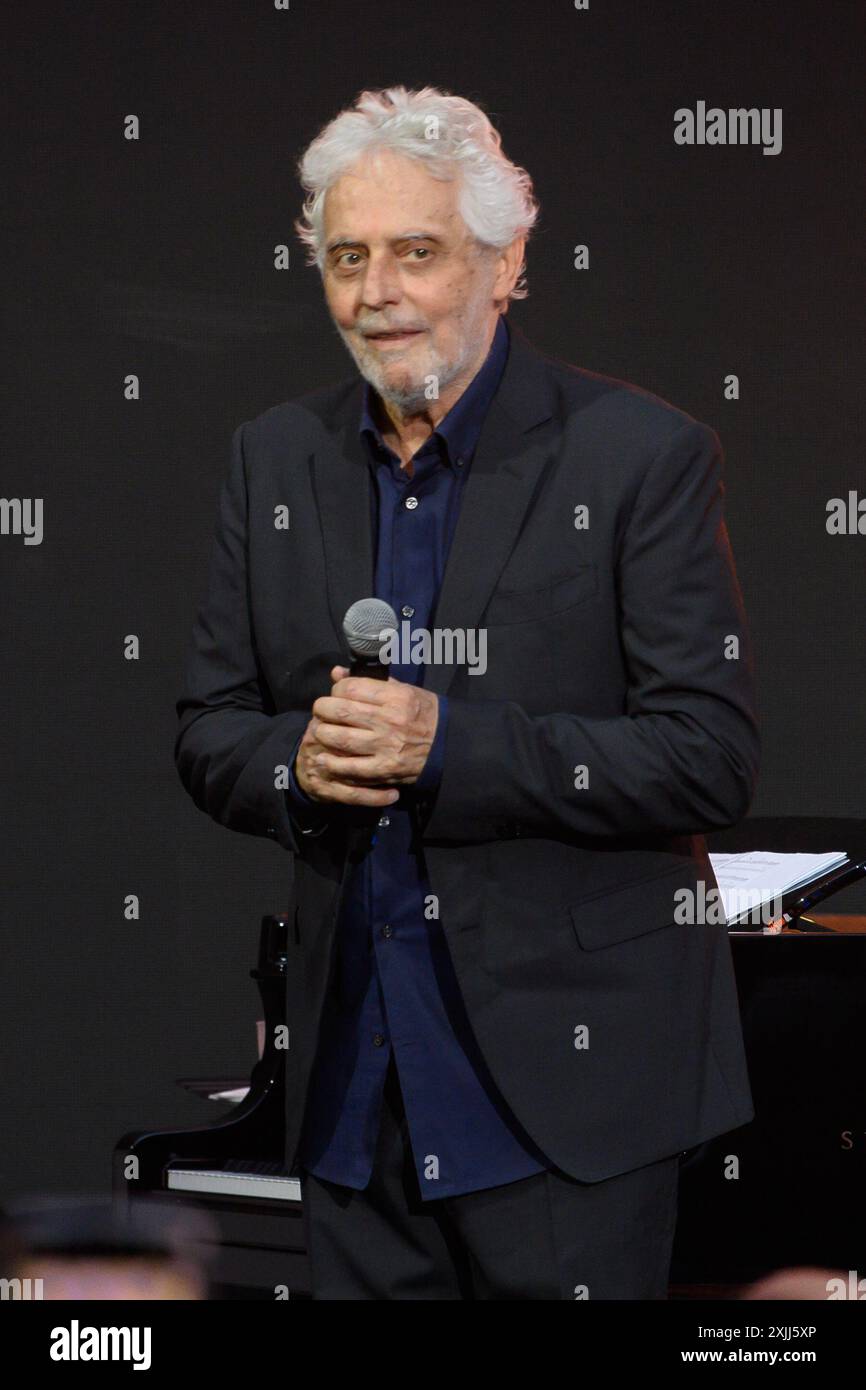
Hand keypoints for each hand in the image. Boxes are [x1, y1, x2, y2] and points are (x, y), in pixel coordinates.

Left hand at [294, 666, 439, 806]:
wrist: (448, 745)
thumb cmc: (423, 713)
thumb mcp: (404, 690)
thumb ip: (369, 682)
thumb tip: (337, 674)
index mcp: (395, 697)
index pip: (351, 688)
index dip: (336, 689)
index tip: (335, 694)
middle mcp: (389, 720)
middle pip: (341, 712)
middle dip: (322, 710)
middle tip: (320, 711)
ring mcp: (386, 746)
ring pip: (340, 738)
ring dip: (323, 734)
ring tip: (320, 732)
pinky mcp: (384, 769)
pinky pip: (350, 767)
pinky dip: (332, 763)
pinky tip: (323, 758)